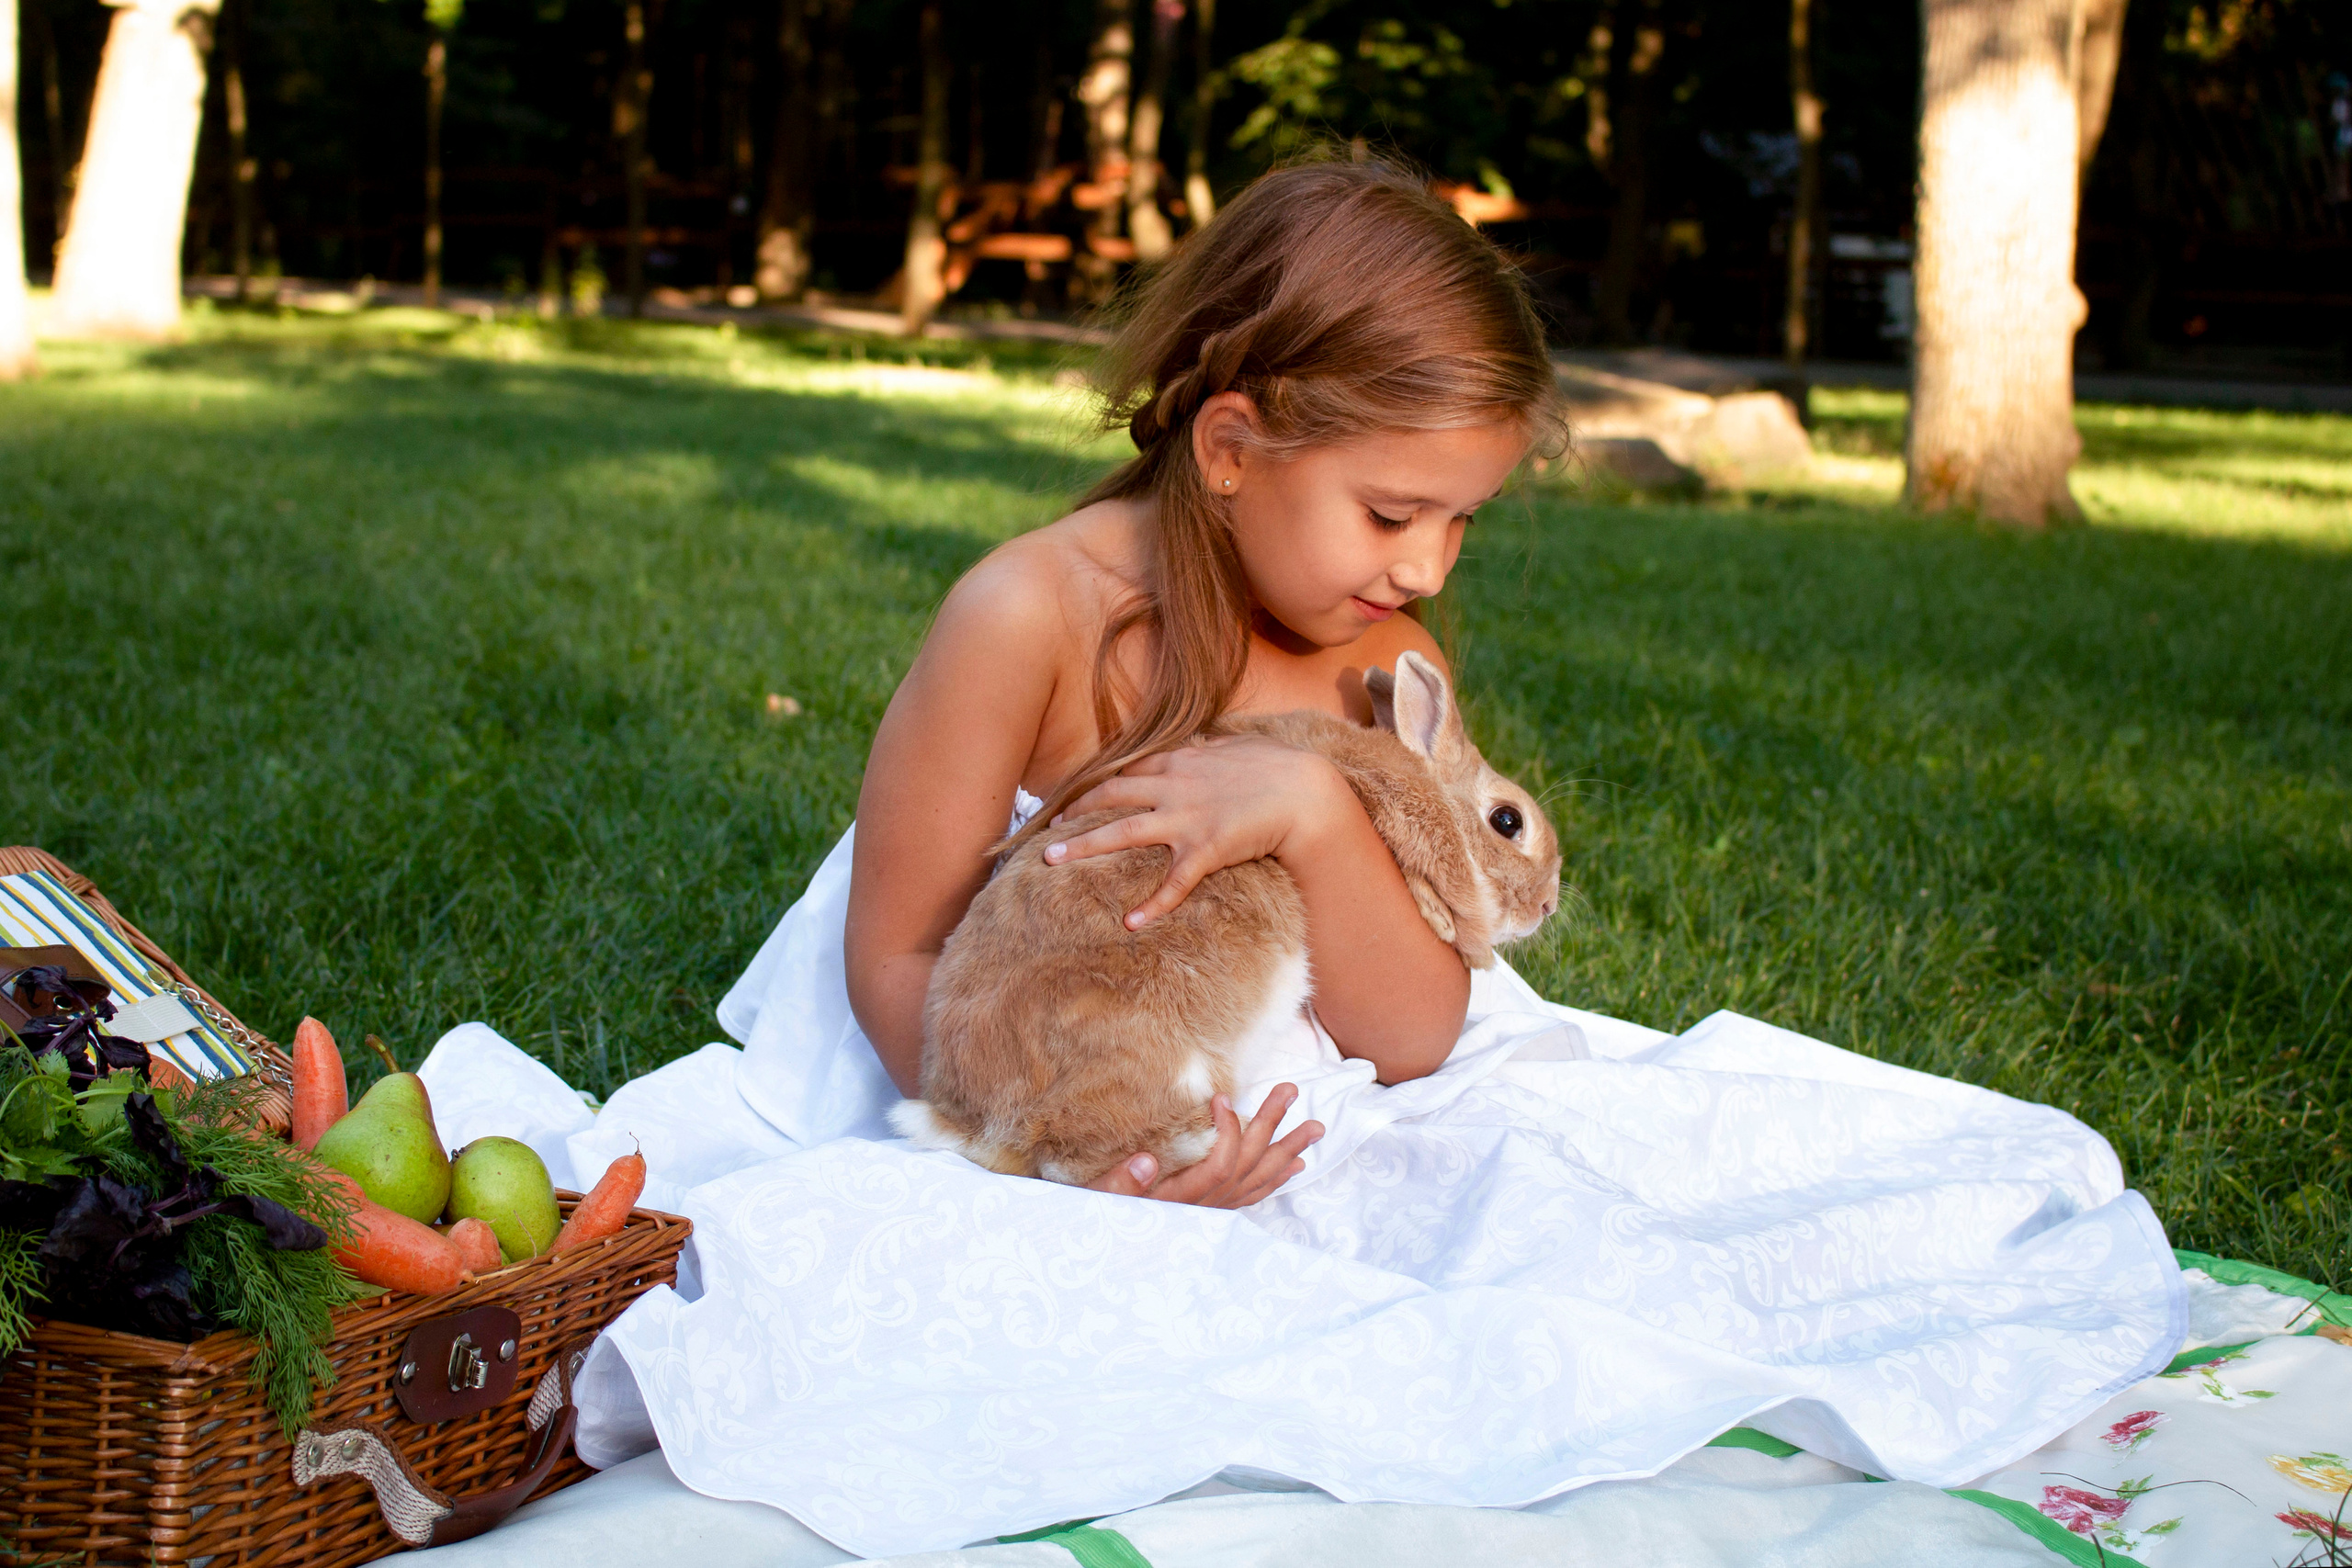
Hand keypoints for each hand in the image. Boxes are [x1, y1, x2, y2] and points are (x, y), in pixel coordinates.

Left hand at [1043, 735, 1349, 927]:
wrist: (1306, 793)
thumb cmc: (1279, 767)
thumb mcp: (1238, 747)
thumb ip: (1211, 749)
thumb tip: (1199, 745)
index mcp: (1180, 762)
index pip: (1126, 771)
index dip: (1096, 785)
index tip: (1073, 798)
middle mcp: (1174, 787)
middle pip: (1110, 796)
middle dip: (1074, 812)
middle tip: (1048, 830)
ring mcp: (1186, 818)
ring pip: (1123, 832)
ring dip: (1084, 846)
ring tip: (1051, 862)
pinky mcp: (1205, 849)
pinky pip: (1172, 882)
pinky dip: (1151, 904)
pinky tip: (1130, 923)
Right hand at [1084, 1085, 1322, 1207]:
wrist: (1115, 1262)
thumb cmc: (1105, 1218)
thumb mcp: (1102, 1200)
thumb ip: (1121, 1184)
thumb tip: (1144, 1160)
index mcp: (1180, 1200)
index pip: (1218, 1165)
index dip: (1227, 1132)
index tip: (1221, 1099)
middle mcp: (1204, 1208)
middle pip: (1247, 1166)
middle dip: (1271, 1127)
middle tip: (1290, 1091)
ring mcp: (1214, 1213)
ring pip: (1258, 1180)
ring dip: (1287, 1151)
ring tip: (1314, 1127)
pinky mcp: (1216, 1215)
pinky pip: (1254, 1196)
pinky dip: (1276, 1179)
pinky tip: (1295, 1164)